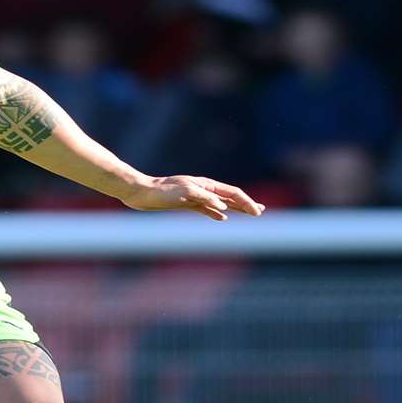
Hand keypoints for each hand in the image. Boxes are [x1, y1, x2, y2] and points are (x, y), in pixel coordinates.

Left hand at [122, 176, 264, 220]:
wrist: (141, 193)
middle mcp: (203, 189)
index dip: (246, 202)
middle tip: (260, 211)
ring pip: (220, 203)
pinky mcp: (186, 204)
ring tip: (247, 212)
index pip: (232, 193)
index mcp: (206, 185)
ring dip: (235, 208)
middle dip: (246, 204)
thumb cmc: (162, 191)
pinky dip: (216, 213)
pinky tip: (222, 217)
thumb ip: (206, 199)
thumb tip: (224, 208)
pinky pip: (206, 209)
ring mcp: (195, 197)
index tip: (257, 212)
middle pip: (230, 197)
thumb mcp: (186, 192)